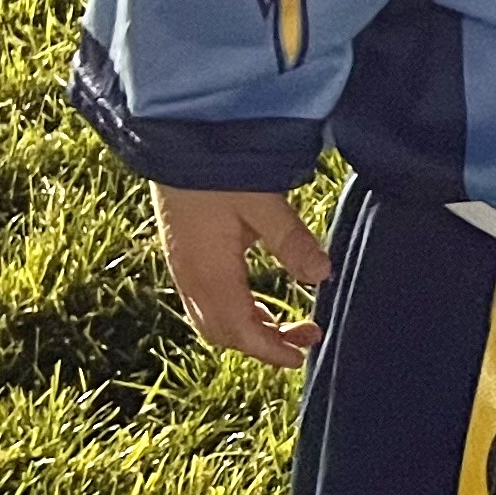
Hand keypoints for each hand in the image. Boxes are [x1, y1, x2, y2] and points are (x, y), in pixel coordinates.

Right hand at [152, 184, 330, 368]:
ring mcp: (181, 266)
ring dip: (248, 329)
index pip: (239, 330)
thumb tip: (322, 276)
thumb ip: (291, 240)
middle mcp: (189, 276)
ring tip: (287, 325)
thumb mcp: (262, 200)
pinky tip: (257, 302)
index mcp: (208, 272)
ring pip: (211, 319)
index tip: (301, 356)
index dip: (270, 349)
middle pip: (222, 332)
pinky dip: (234, 312)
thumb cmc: (216, 167)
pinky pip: (204, 301)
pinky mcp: (182, 253)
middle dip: (262, 344)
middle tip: (304, 338)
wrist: (172, 138)